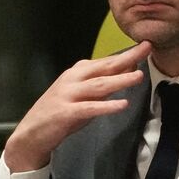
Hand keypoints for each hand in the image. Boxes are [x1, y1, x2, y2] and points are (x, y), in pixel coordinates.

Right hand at [3, 41, 151, 171]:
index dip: (127, 54)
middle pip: (104, 67)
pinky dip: (106, 106)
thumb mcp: (84, 95)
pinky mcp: (66, 112)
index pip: (106, 62)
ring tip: (139, 76)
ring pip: (98, 85)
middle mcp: (73, 79)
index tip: (146, 46)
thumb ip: (103, 84)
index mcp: (77, 73)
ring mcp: (68, 95)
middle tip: (147, 48)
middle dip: (127, 58)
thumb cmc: (62, 112)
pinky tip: (122, 104)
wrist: (32, 133)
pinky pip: (89, 108)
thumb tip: (128, 72)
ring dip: (119, 80)